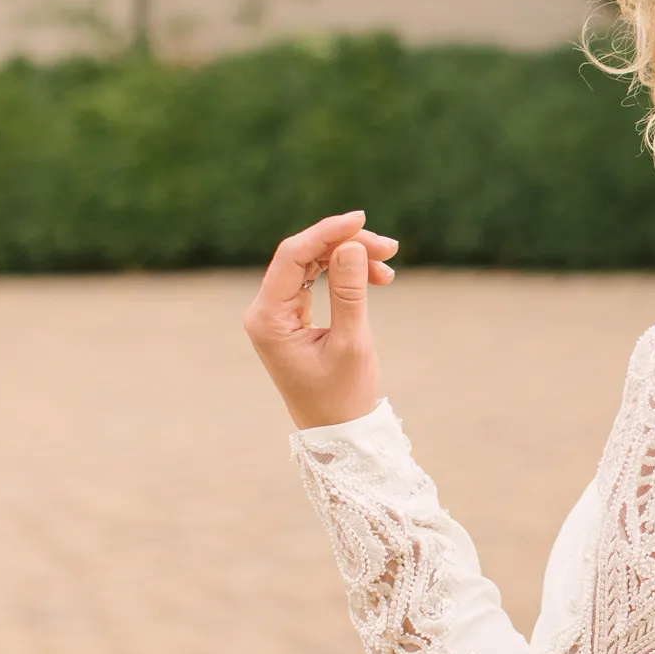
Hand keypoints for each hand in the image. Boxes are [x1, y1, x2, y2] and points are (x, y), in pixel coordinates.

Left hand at [243, 210, 398, 429]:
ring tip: (389, 267)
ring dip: (350, 258)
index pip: (292, 257)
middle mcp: (265, 311)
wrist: (337, 433)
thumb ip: (350, 292)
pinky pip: (316, 280)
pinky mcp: (292, 317)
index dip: (327, 232)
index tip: (361, 220)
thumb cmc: (343, 395)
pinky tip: (377, 277)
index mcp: (267, 318)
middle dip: (345, 245)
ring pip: (312, 264)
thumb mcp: (351, 343)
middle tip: (389, 249)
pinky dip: (345, 274)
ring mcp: (277, 313)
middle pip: (302, 255)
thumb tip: (351, 245)